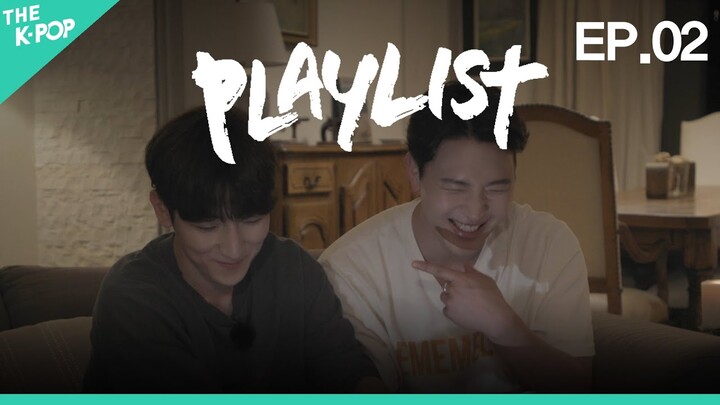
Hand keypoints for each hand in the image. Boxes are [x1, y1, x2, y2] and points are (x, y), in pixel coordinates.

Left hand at [412, 261, 529, 345]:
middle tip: (468, 294)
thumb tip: (464, 267)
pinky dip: (454, 310)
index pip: (440, 270)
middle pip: (446, 286)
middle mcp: (452, 290)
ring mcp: (449, 303)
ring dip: (453, 299)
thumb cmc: (492, 296)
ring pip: (446, 298)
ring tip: (469, 304)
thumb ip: (472, 273)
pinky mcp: (449, 314)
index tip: (413, 263)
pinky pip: (448, 309)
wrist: (495, 318)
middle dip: (454, 288)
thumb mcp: (484, 280)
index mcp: (460, 279)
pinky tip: (466, 312)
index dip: (426, 267)